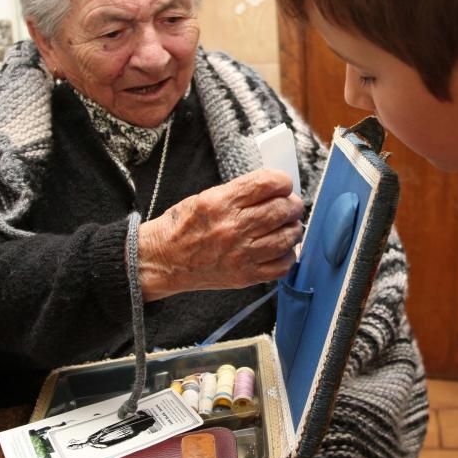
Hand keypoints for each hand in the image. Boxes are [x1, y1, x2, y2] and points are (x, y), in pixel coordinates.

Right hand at [139, 169, 303, 300]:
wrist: (163, 261)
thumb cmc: (183, 226)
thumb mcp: (206, 197)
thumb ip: (240, 192)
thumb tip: (274, 189)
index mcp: (221, 203)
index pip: (267, 184)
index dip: (283, 182)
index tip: (283, 185)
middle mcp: (233, 228)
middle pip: (282, 210)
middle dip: (292, 205)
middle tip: (290, 206)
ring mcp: (241, 255)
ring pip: (287, 238)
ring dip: (293, 229)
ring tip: (287, 226)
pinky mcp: (245, 276)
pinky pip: (282, 266)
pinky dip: (287, 255)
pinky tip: (280, 249)